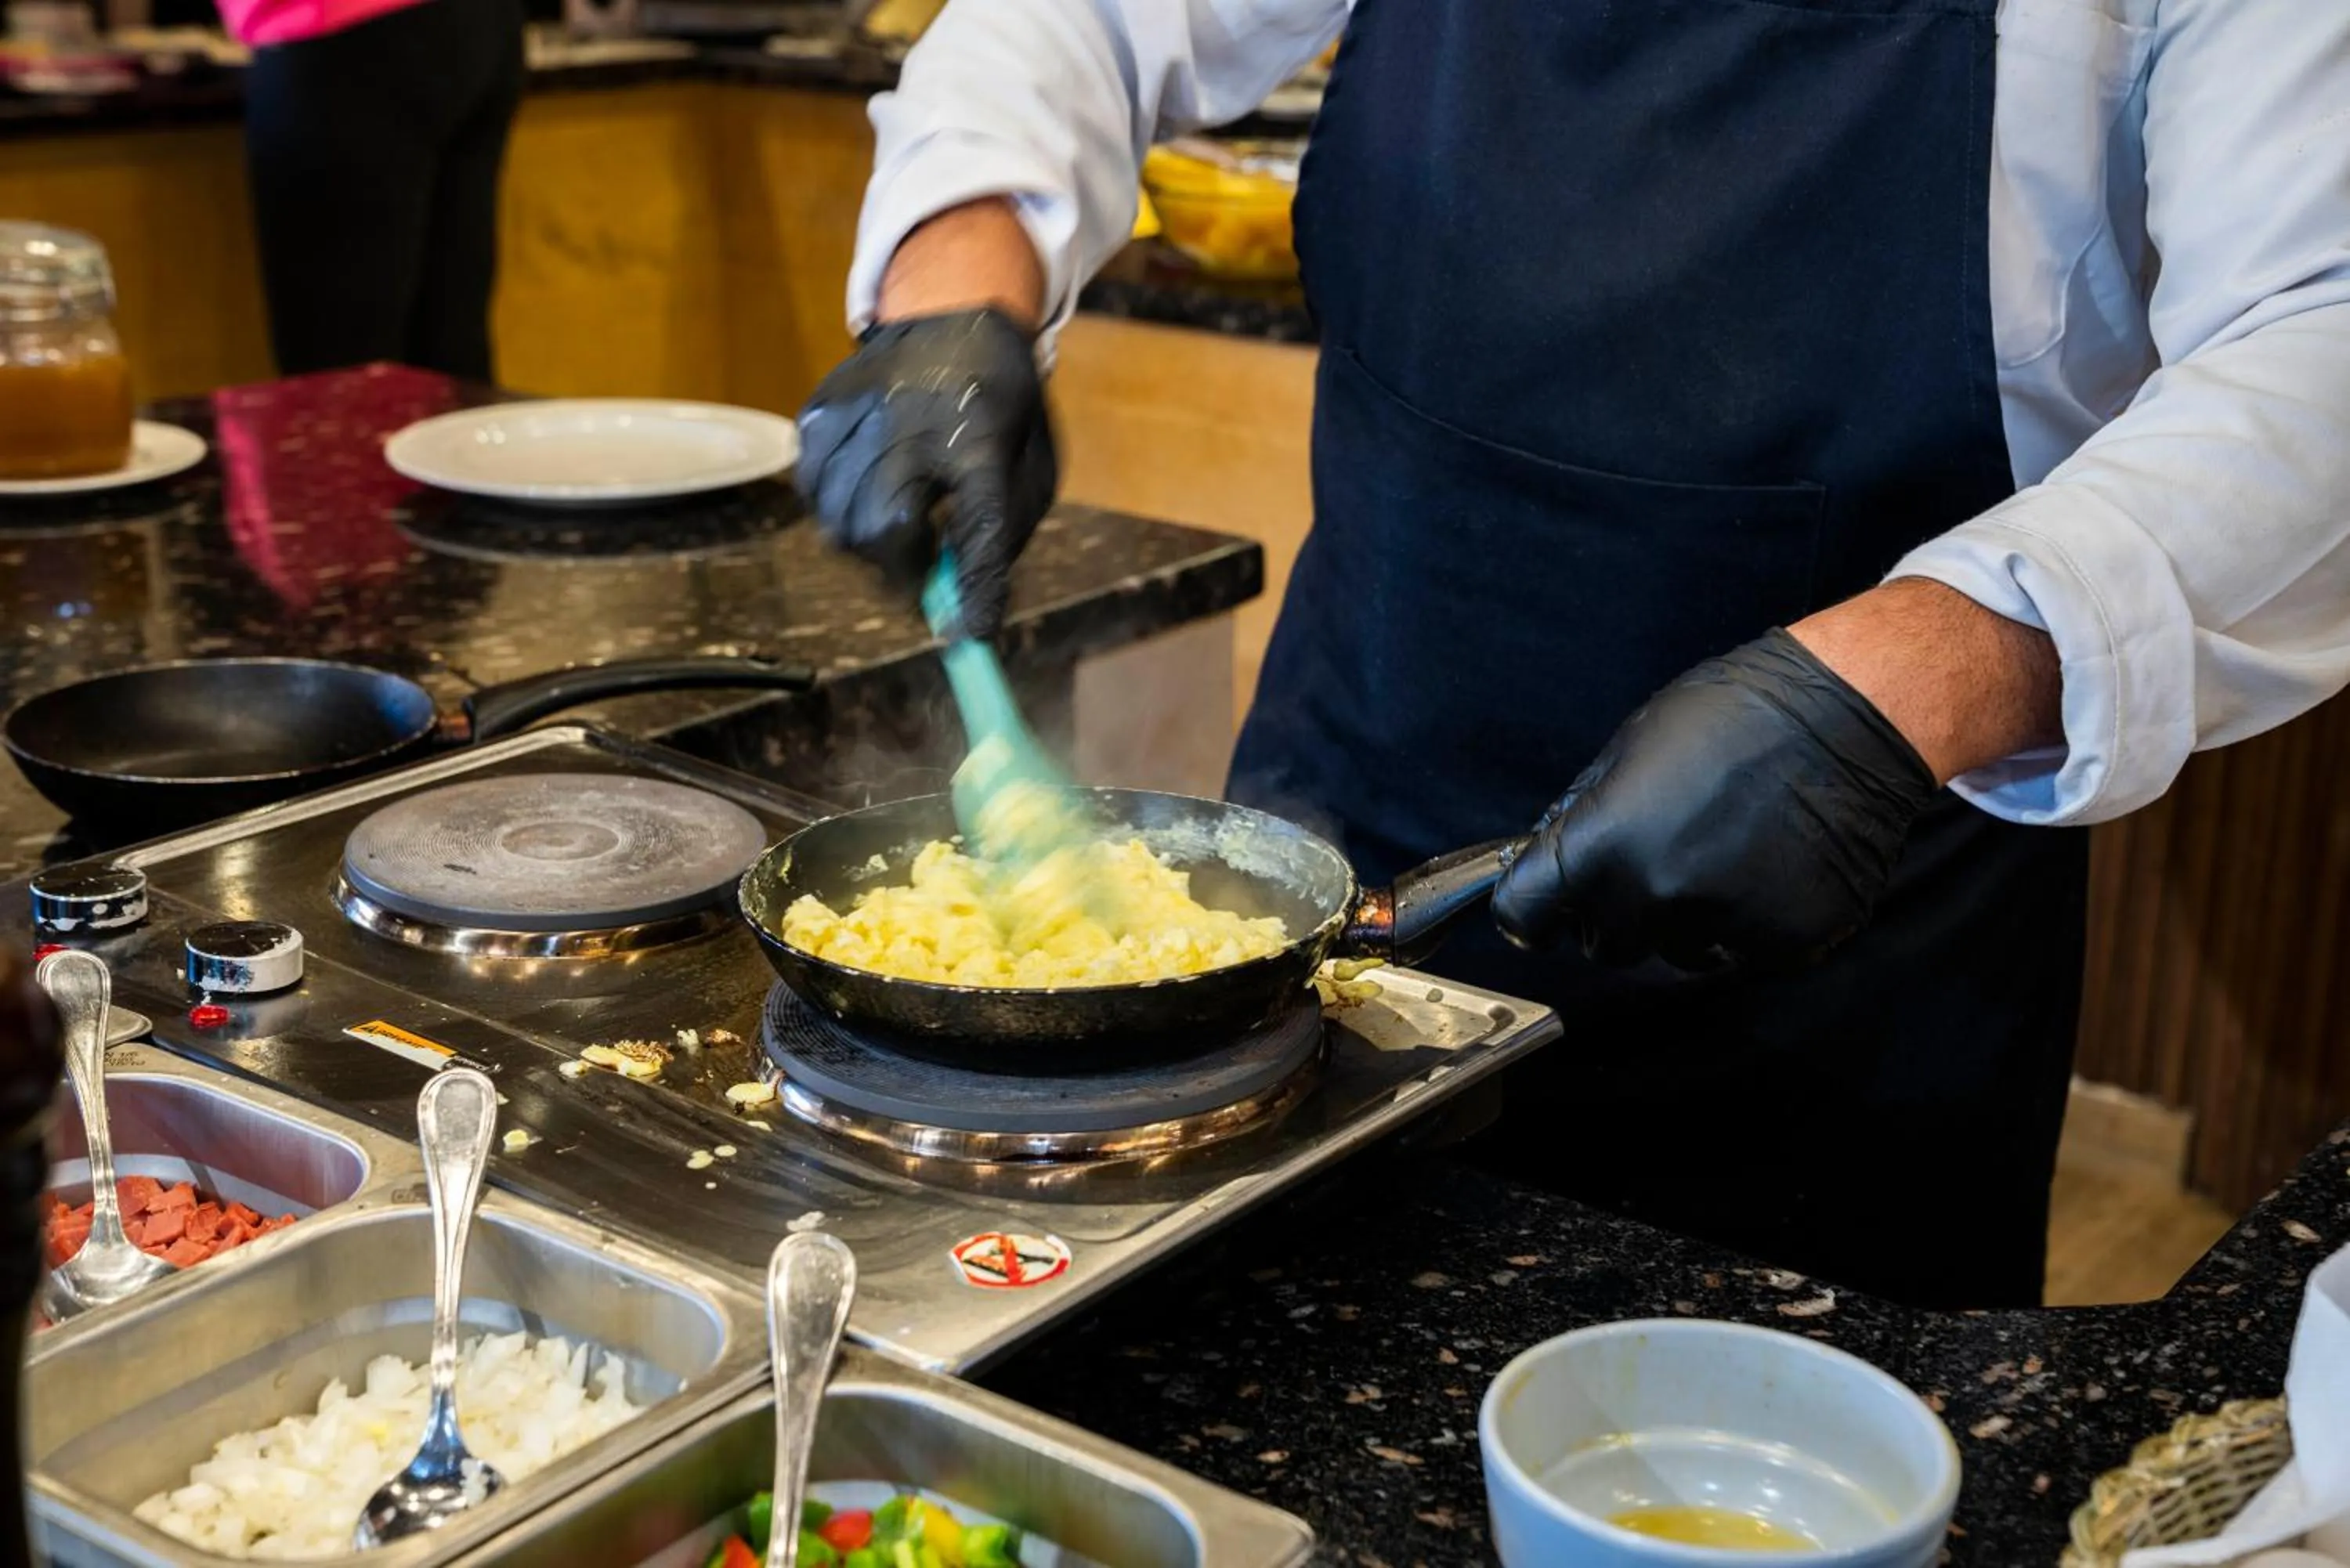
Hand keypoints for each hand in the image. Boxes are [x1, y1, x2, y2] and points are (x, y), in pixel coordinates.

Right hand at [796, 307, 1056, 638]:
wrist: (952, 313)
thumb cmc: (1001, 405)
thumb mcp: (1029, 464)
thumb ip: (998, 533)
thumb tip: (960, 603)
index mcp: (983, 439)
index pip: (979, 528)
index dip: (972, 589)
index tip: (966, 637)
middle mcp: (913, 423)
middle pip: (884, 529)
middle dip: (900, 571)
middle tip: (920, 572)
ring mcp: (857, 411)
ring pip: (839, 518)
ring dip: (867, 544)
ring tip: (896, 525)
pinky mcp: (821, 408)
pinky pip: (812, 488)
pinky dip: (834, 507)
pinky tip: (864, 489)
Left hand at [1491, 628, 1940, 969]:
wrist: (1851, 717)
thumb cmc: (1737, 715)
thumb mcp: (1632, 746)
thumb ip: (1586, 813)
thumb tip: (1553, 853)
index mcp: (1605, 845)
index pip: (1525, 913)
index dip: (1529, 910)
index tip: (1542, 909)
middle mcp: (1657, 896)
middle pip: (1605, 945)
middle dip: (1615, 914)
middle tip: (1650, 863)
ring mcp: (1724, 926)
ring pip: (1674, 952)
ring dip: (1682, 920)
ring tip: (1719, 855)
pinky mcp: (1784, 943)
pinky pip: (1741, 950)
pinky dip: (1746, 922)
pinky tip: (1766, 866)